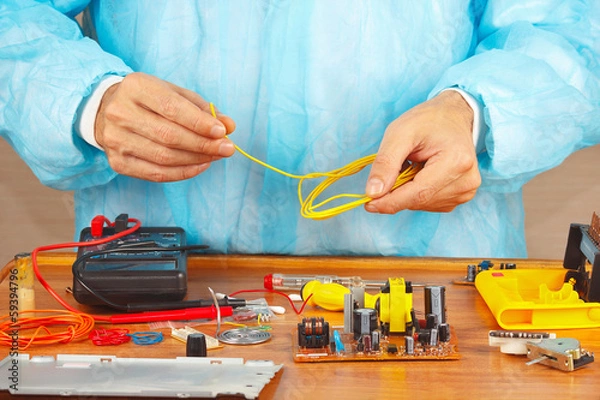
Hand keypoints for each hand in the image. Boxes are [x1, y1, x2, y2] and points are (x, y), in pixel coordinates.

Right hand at [94, 72, 235, 181]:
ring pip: (164, 157)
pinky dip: (183, 172)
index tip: (222, 131)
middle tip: (227, 148)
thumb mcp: (173, 94)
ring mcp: (116, 140)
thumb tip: (229, 126)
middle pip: (169, 136)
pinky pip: (156, 174)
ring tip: (216, 156)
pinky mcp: (118, 162)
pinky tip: (200, 166)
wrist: (106, 111)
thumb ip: (202, 109)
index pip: (171, 108)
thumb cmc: (149, 101)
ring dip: (197, 159)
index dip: (199, 123)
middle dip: (203, 145)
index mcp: (135, 87)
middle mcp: (120, 113)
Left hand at [364, 90, 480, 212]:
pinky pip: (429, 204)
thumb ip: (385, 163)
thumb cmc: (427, 121)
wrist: (453, 116)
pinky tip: (420, 173)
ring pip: (422, 205)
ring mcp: (466, 191)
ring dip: (406, 192)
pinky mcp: (462, 195)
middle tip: (387, 173)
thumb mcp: (400, 133)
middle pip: (418, 201)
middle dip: (396, 194)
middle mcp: (466, 181)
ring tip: (411, 165)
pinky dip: (416, 193)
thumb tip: (373, 192)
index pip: (418, 194)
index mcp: (456, 162)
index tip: (368, 204)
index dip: (390, 202)